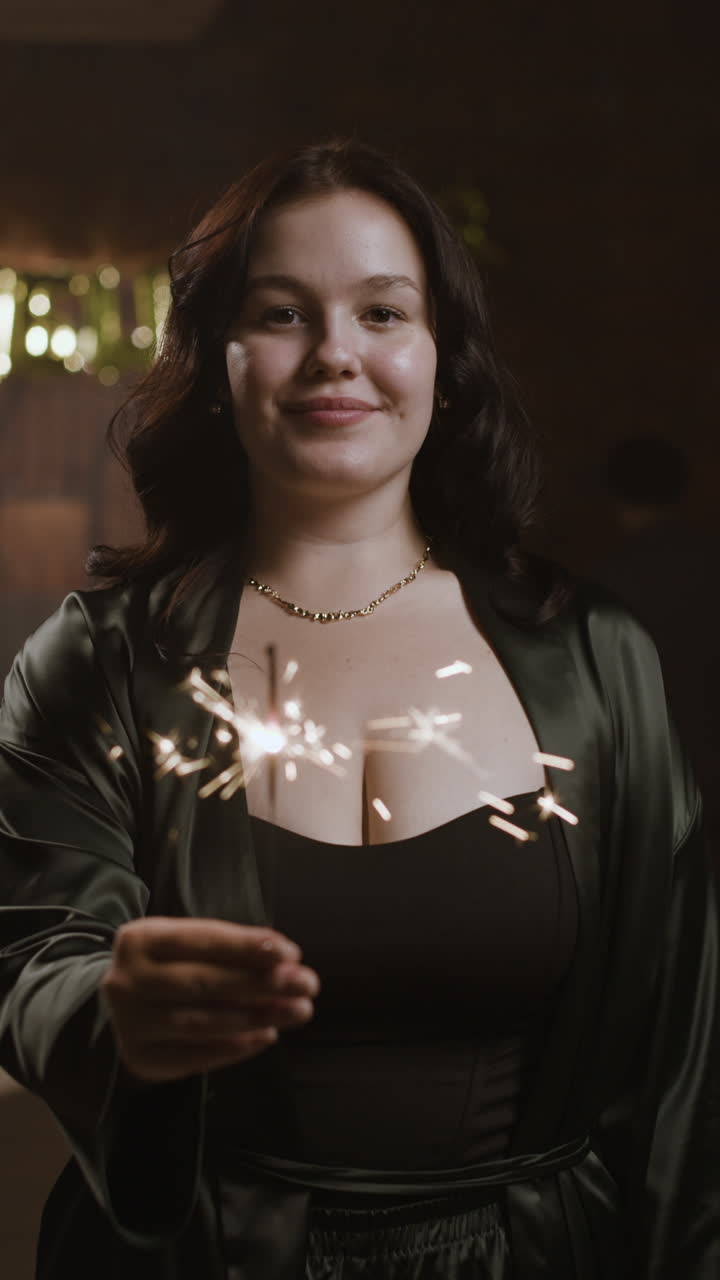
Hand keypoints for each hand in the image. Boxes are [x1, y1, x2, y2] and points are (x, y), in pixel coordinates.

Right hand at [100, 917, 319, 1083]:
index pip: (201, 940)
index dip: (247, 946)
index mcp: (141, 939)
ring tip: (297, 1011)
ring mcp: (130, 1023)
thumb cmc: (172, 964)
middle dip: (261, 983)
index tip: (291, 953)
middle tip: (307, 984)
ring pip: (201, 1022)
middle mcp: (127, 980)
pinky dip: (235, 1047)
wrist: (124, 1003)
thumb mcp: (191, 944)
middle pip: (203, 982)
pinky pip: (195, 1056)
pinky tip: (267, 1035)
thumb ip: (232, 949)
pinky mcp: (140, 1058)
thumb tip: (285, 961)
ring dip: (257, 1017)